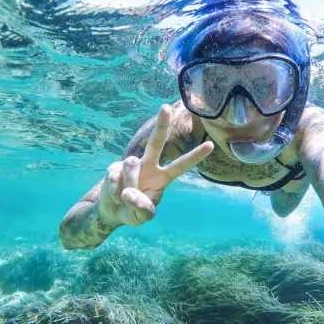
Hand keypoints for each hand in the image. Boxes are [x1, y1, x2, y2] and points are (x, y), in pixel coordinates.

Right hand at [96, 104, 213, 226]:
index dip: (195, 156)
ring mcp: (131, 165)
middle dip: (161, 124)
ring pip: (132, 164)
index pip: (181, 165)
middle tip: (166, 107)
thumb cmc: (134, 211)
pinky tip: (116, 196)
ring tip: (126, 196)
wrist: (113, 212)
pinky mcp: (114, 168)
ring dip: (129, 183)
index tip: (211, 145)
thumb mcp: (142, 216)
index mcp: (163, 177)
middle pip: (156, 142)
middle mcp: (149, 166)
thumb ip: (142, 207)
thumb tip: (129, 192)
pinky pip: (116, 177)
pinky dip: (116, 192)